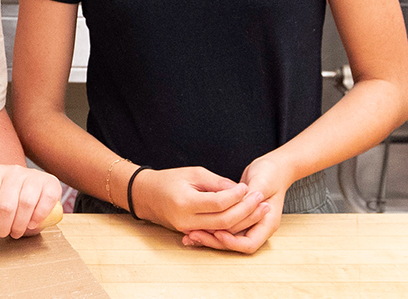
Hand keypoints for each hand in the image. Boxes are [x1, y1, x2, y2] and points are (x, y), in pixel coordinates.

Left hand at [0, 164, 65, 238]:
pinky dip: (39, 216)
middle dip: (2, 226)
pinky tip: (32, 224)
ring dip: (19, 224)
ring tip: (16, 232)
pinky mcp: (50, 183)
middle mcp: (15, 171)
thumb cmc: (0, 196)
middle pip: (6, 205)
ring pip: (26, 203)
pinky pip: (46, 200)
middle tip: (2, 234)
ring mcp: (34, 176)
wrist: (24, 189)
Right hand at [130, 166, 266, 234]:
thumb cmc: (169, 180)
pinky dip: (231, 225)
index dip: (236, 196)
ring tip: (260, 209)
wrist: (146, 195)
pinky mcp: (190, 233)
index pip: (218, 203)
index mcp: (185, 203)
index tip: (247, 187)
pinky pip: (215, 231)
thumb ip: (216, 183)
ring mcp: (188, 230)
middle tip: (261, 199)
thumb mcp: (193, 174)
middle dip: (246, 211)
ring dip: (243, 220)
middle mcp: (186, 220)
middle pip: (224, 222)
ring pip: (222, 230)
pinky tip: (246, 217)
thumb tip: (239, 190)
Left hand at [182, 156, 291, 253]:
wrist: (275, 169)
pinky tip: (191, 230)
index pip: (249, 243)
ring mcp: (247, 225)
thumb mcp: (263, 182)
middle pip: (234, 244)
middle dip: (214, 241)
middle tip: (194, 234)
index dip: (232, 241)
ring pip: (226, 239)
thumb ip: (250, 195)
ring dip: (208, 238)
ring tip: (189, 234)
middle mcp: (258, 228)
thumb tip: (234, 205)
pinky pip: (222, 229)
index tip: (216, 232)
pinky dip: (208, 230)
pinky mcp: (237, 219)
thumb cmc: (271, 173)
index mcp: (269, 223)